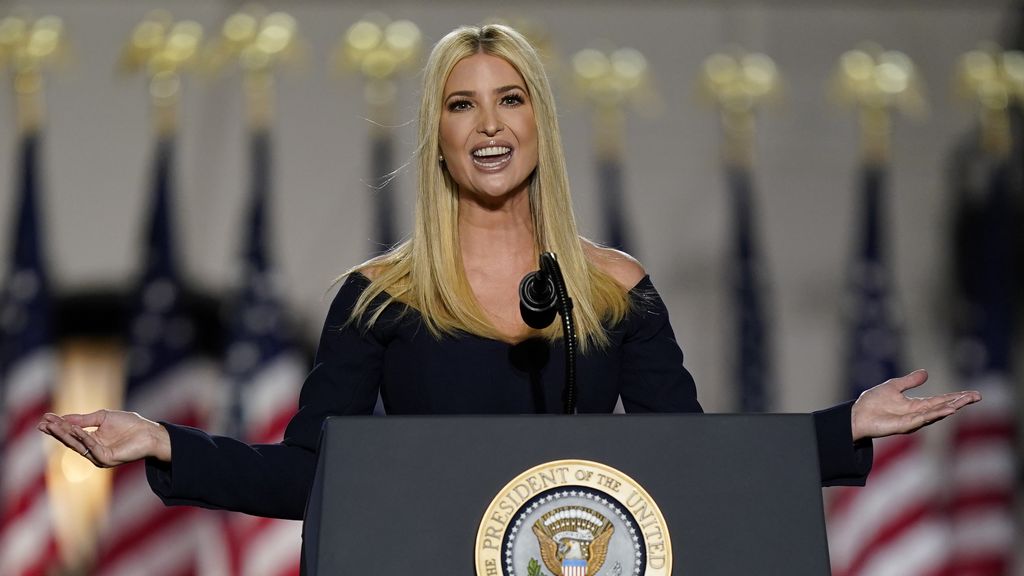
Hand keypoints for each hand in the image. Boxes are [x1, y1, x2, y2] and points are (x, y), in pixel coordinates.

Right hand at [37, 410, 171, 466]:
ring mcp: (99, 456)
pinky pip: (91, 447)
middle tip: (43, 423)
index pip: (71, 434)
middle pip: (70, 441)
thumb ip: (84, 419)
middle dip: (57, 431)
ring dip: (65, 434)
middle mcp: (93, 450)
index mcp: (92, 440)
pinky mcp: (106, 459)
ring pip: (78, 445)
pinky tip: (75, 429)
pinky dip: (83, 437)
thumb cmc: (130, 424)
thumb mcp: (103, 418)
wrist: (149, 432)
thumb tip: (63, 419)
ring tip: (53, 424)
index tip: (45, 418)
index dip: (58, 426)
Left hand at [851, 369, 980, 441]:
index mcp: (916, 405)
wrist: (857, 414)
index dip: (956, 396)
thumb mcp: (893, 387)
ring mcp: (912, 421)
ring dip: (950, 408)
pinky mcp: (904, 426)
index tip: (972, 394)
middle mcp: (917, 414)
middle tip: (976, 396)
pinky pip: (922, 419)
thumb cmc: (872, 402)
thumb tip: (926, 373)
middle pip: (943, 407)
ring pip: (935, 414)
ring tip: (963, 402)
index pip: (940, 400)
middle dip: (959, 402)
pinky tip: (946, 410)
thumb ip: (910, 381)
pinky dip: (935, 415)